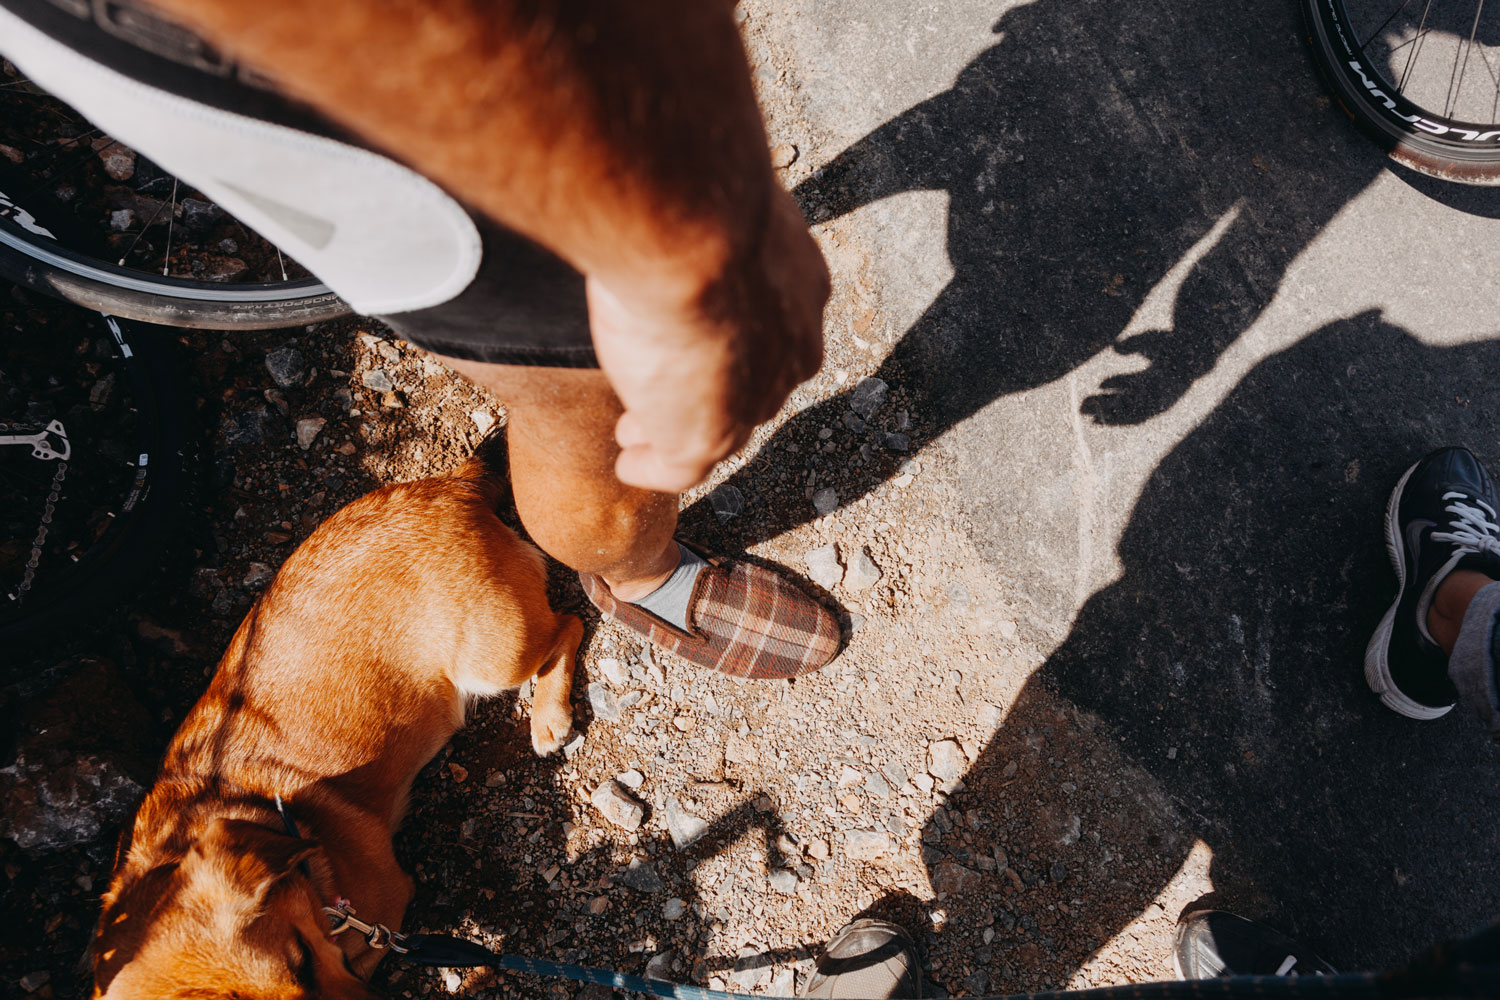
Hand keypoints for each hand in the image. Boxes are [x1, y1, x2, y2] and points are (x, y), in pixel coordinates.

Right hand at [589, 190, 828, 492]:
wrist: (694, 228)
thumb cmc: (700, 195)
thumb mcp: (713, 193)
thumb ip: (702, 207)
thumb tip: (671, 184)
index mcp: (800, 286)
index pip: (773, 321)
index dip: (738, 333)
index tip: (701, 334)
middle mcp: (790, 347)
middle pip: (753, 379)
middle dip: (712, 387)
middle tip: (665, 389)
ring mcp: (751, 399)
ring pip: (718, 425)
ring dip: (675, 428)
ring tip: (635, 432)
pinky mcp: (706, 436)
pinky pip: (681, 466)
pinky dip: (653, 468)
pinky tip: (628, 464)